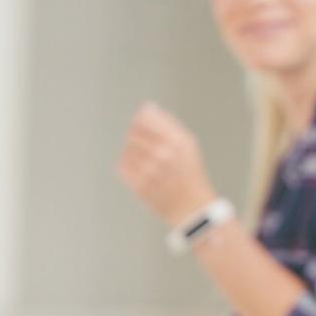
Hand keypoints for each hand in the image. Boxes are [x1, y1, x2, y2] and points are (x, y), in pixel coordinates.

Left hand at [116, 101, 218, 227]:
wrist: (193, 208)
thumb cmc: (190, 173)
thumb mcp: (188, 144)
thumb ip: (169, 124)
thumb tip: (148, 108)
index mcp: (178, 141)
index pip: (146, 118)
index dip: (141, 117)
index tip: (143, 122)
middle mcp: (164, 154)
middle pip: (134, 132)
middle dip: (136, 134)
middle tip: (144, 143)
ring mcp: (150, 171)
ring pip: (127, 149)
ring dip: (133, 151)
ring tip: (145, 159)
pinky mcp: (140, 185)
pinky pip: (123, 166)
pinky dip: (128, 166)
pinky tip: (141, 170)